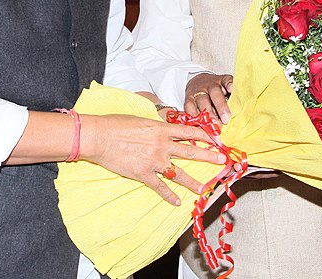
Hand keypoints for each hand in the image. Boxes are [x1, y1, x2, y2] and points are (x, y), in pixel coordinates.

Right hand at [80, 114, 227, 205]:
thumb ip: (155, 125)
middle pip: (190, 151)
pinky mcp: (143, 174)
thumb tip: (163, 127)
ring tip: (203, 189)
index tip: (215, 139)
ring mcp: (154, 161)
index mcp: (161, 129)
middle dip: (208, 156)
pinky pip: (160, 187)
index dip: (204, 135)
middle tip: (221, 160)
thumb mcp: (140, 119)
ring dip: (192, 182)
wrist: (100, 137)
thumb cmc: (116, 124)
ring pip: (179, 173)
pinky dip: (169, 196)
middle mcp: (161, 145)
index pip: (189, 131)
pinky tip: (177, 202)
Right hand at [184, 73, 232, 125]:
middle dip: (220, 106)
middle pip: (215, 93)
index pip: (227, 80)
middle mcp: (210, 84)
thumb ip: (233, 98)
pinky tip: (199, 123)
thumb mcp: (227, 91)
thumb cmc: (218, 91)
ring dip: (208, 114)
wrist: (199, 83)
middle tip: (226, 119)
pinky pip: (189, 106)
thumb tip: (241, 111)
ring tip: (214, 125)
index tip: (231, 89)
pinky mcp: (188, 98)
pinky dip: (193, 115)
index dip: (229, 84)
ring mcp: (198, 91)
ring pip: (202, 101)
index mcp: (222, 81)